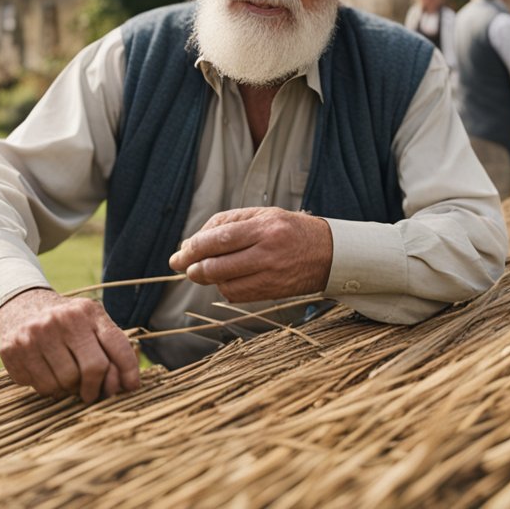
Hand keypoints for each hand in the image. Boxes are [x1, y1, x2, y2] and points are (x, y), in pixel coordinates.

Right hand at [0, 288, 140, 402]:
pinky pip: (42, 386)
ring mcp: (36, 334)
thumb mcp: (90, 323)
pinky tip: (47, 374)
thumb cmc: (66, 324)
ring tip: (66, 380)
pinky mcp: (14, 350)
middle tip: (91, 394)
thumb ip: (112, 348)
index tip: (129, 387)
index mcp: (88, 312)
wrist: (19, 307)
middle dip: (96, 388)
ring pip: (66, 382)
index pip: (118, 346)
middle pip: (93, 368)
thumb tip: (130, 386)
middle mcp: (63, 319)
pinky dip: (49, 389)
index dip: (128, 372)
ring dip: (69, 390)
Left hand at [169, 207, 332, 301]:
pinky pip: (238, 295)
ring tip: (202, 271)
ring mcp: (271, 275)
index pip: (220, 239)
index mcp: (265, 226)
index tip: (180, 252)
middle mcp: (268, 251)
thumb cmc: (289, 229)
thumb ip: (227, 223)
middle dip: (194, 267)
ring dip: (208, 279)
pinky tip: (224, 279)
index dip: (194, 247)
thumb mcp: (262, 214)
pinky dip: (224, 288)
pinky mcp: (273, 292)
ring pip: (225, 283)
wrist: (329, 253)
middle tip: (181, 266)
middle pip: (218, 265)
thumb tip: (191, 243)